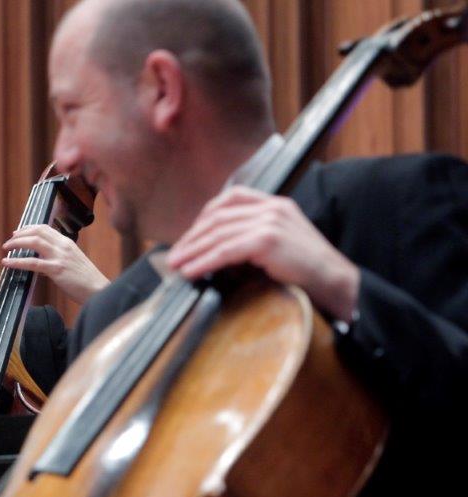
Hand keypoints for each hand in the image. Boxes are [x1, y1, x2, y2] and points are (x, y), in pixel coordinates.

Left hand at [2, 225, 108, 303]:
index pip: (45, 228)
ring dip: (17, 243)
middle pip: (37, 231)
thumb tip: (38, 264)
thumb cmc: (85, 280)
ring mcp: (60, 257)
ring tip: (5, 249)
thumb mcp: (71, 264)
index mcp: (67, 242)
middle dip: (20, 234)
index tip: (17, 233)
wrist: (97, 290)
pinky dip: (17, 262)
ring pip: (34, 242)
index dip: (28, 228)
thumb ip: (56, 259)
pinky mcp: (57, 269)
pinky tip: (7, 263)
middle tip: (8, 242)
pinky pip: (33, 263)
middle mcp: (63, 246)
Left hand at [166, 186, 359, 322]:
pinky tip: (192, 271)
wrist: (337, 282)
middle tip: (175, 256)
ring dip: (192, 251)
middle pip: (218, 217)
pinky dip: (204, 262)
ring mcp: (270, 222)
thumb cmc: (307, 269)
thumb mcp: (280, 244)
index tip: (189, 237)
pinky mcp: (267, 241)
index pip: (230, 199)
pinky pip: (225, 251)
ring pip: (218, 234)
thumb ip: (253, 238)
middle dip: (192, 238)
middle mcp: (271, 208)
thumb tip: (216, 251)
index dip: (204, 218)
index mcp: (275, 204)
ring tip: (177, 265)